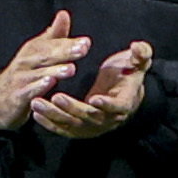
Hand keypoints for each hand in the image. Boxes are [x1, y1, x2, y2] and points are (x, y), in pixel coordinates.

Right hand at [0, 12, 93, 130]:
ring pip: (39, 73)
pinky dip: (38, 87)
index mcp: (34, 50)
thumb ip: (53, 36)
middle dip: (64, 52)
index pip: (53, 44)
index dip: (69, 43)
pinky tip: (49, 84)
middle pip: (47, 55)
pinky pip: (28, 91)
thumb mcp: (36, 52)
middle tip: (82, 50)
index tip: (86, 42)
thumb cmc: (22, 74)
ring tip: (71, 69)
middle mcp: (26, 61)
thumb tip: (64, 14)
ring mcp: (20, 79)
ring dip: (55, 70)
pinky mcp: (16, 96)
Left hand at [30, 40, 151, 137]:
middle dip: (72, 109)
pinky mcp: (81, 129)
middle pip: (90, 118)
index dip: (107, 105)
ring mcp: (94, 127)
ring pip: (73, 125)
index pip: (118, 107)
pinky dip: (50, 123)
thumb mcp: (138, 62)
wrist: (123, 91)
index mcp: (125, 103)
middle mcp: (110, 119)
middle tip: (55, 97)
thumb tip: (137, 47)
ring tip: (37, 103)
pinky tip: (36, 114)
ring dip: (55, 116)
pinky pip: (64, 129)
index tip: (94, 99)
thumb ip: (141, 54)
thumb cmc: (129, 73)